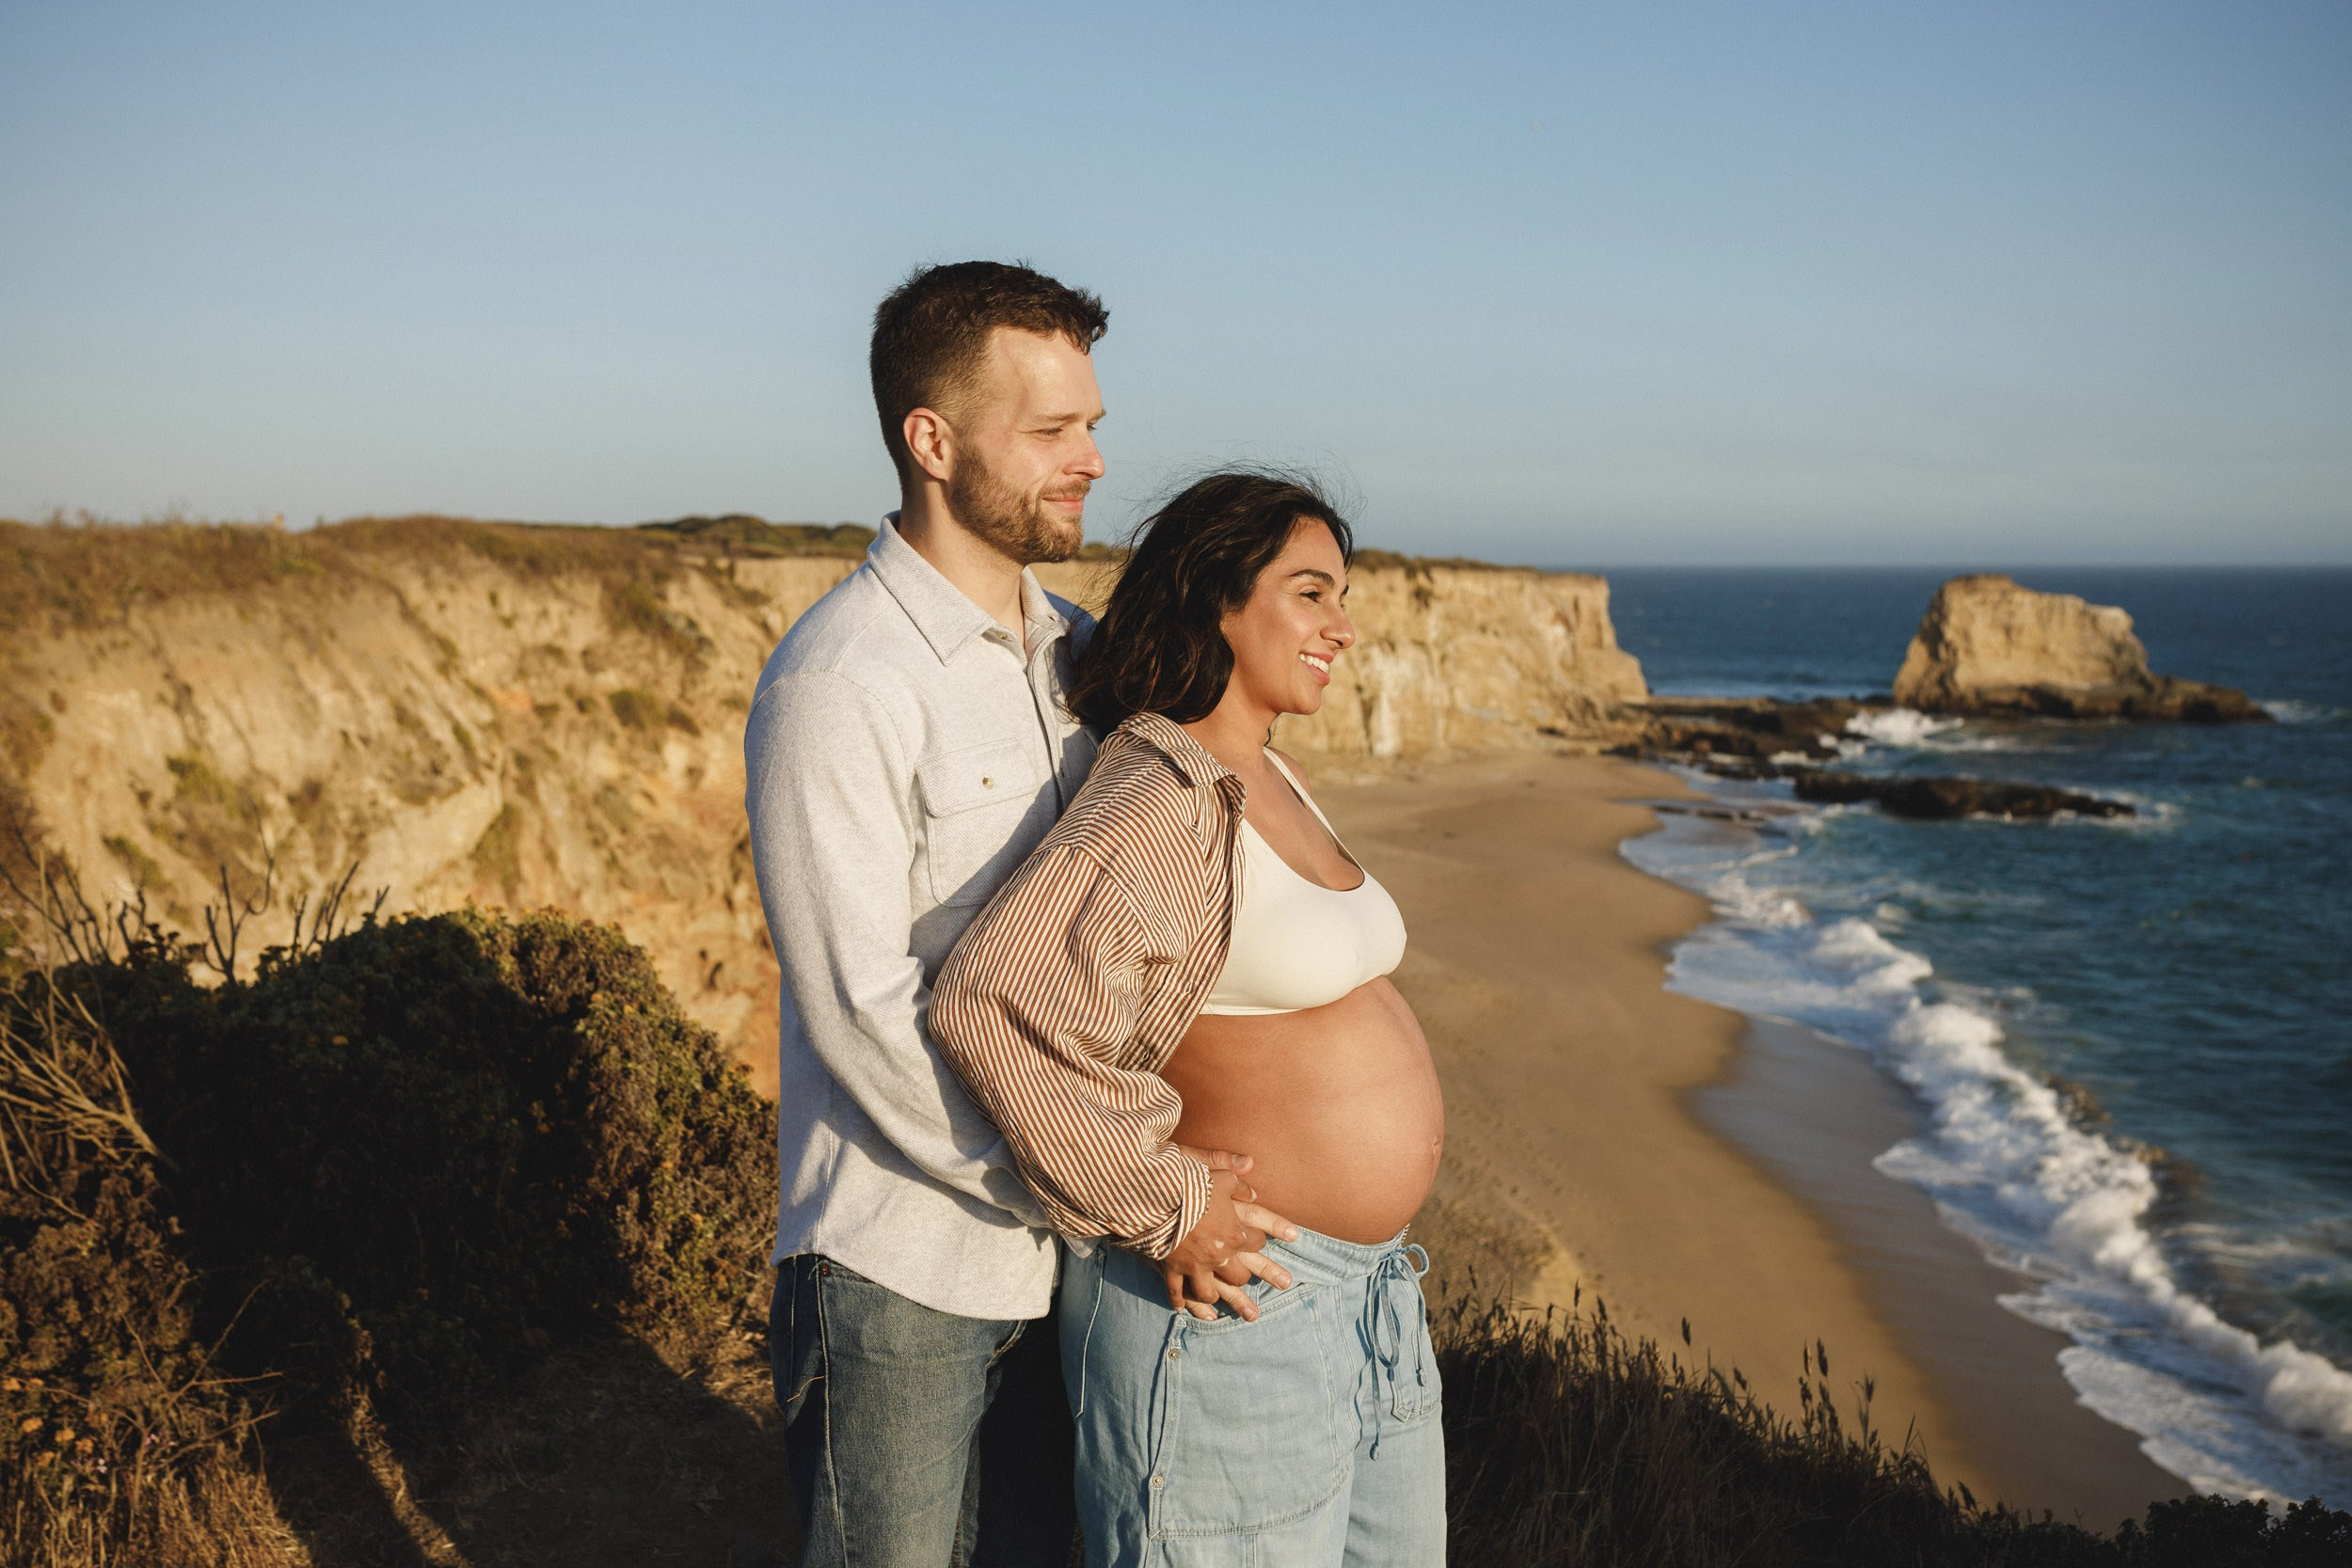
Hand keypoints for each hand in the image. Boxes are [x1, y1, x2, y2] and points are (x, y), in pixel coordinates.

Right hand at [1161, 1146, 1300, 1321]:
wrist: (1152, 1196)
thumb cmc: (1188, 1183)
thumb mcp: (1218, 1175)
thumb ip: (1238, 1180)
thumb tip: (1253, 1184)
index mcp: (1234, 1232)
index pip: (1257, 1242)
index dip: (1261, 1239)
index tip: (1263, 1239)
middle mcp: (1219, 1255)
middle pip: (1241, 1274)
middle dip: (1249, 1275)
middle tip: (1261, 1279)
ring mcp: (1195, 1266)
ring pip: (1212, 1291)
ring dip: (1221, 1298)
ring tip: (1231, 1305)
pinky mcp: (1172, 1269)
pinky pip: (1178, 1292)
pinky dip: (1183, 1302)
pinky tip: (1187, 1310)